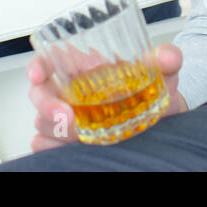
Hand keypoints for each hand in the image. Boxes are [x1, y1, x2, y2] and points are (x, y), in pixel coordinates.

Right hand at [26, 42, 187, 152]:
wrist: (164, 116)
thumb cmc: (155, 86)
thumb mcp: (162, 68)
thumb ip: (166, 58)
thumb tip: (168, 57)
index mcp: (84, 66)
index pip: (48, 60)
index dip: (37, 66)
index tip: (38, 75)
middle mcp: (71, 91)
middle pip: (39, 94)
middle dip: (47, 106)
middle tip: (69, 117)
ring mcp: (70, 117)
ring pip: (43, 122)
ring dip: (56, 130)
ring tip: (79, 134)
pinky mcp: (72, 140)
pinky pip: (47, 145)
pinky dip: (52, 149)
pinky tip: (71, 150)